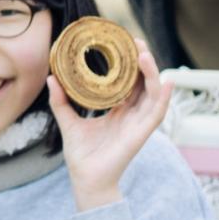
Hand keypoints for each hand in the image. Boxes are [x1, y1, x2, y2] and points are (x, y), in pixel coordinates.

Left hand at [48, 39, 172, 210]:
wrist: (86, 179)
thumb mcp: (69, 122)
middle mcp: (132, 114)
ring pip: (153, 93)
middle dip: (143, 61)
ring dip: (153, 73)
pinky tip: (167, 81)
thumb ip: (61, 101)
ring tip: (144, 54)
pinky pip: (157, 113)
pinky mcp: (141, 134)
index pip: (130, 81)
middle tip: (135, 40)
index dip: (130, 62)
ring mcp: (139, 123)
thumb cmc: (82, 154)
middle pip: (144, 82)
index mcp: (119, 110)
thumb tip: (51, 77)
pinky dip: (163, 97)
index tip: (124, 42)